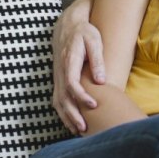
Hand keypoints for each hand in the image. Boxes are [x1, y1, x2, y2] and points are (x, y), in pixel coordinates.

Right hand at [51, 11, 105, 133]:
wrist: (68, 26)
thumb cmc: (84, 32)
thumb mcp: (94, 40)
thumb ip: (97, 60)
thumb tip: (101, 80)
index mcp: (69, 60)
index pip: (71, 82)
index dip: (81, 96)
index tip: (94, 105)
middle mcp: (60, 71)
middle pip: (63, 97)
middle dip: (73, 114)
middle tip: (85, 128)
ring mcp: (57, 77)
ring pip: (58, 101)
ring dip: (67, 117)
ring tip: (79, 131)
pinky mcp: (58, 80)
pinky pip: (57, 100)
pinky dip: (63, 113)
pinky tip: (72, 124)